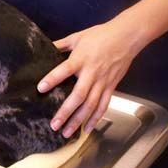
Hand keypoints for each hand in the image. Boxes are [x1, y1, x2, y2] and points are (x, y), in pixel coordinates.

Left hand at [37, 21, 140, 137]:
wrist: (126, 37)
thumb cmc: (100, 35)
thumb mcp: (77, 37)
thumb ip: (60, 45)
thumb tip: (45, 49)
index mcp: (81, 59)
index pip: (64, 70)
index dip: (52, 79)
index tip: (40, 88)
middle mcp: (92, 73)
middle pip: (78, 96)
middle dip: (65, 112)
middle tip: (54, 125)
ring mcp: (103, 82)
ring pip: (90, 105)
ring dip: (78, 121)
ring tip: (66, 132)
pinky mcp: (111, 87)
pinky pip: (103, 105)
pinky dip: (95, 118)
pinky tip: (86, 129)